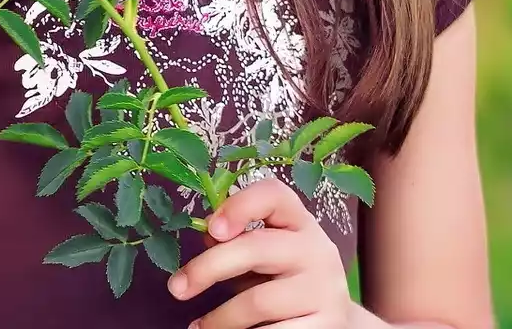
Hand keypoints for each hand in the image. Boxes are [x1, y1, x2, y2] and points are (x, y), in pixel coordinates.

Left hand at [166, 178, 353, 328]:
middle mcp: (316, 250)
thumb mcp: (265, 254)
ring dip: (221, 318)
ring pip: (259, 301)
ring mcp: (325, 289)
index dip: (240, 206)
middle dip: (208, 268)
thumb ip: (236, 241)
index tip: (211, 229)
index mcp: (298, 223)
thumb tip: (205, 233)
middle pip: (255, 248)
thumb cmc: (286, 280)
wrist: (334, 320)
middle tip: (177, 288)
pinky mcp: (328, 325)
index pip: (274, 195)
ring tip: (200, 327)